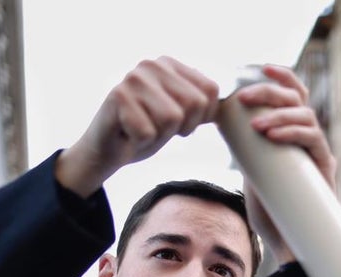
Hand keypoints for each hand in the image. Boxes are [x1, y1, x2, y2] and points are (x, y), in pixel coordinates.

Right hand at [56, 57, 219, 197]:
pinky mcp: (118, 96)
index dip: (202, 117)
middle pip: (194, 103)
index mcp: (170, 64)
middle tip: (159, 128)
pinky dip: (142, 142)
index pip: (211, 90)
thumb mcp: (181, 114)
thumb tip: (233, 101)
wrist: (107, 148)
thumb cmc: (147, 131)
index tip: (181, 122)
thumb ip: (201, 103)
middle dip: (182, 127)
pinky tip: (130, 134)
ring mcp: (133, 78)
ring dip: (161, 135)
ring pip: (172, 118)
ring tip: (144, 129)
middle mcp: (152, 64)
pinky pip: (149, 132)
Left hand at [234, 64, 336, 264]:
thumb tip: (219, 121)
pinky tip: (273, 133)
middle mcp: (309, 139)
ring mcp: (318, 153)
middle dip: (270, 92)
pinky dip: (292, 132)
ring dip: (279, 114)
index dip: (281, 77)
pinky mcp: (325, 169)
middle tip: (244, 98)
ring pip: (306, 116)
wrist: (290, 244)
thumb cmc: (271, 212)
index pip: (294, 95)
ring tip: (257, 125)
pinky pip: (313, 140)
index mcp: (294, 134)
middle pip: (298, 99)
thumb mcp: (252, 171)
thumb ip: (245, 148)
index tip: (260, 67)